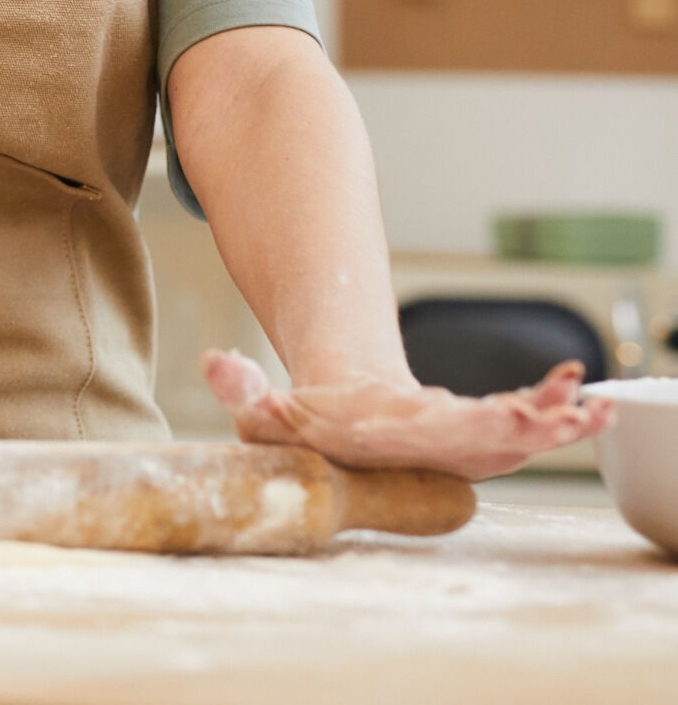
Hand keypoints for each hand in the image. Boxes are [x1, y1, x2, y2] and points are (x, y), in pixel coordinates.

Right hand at [202, 348, 612, 479]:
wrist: (341, 439)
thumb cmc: (309, 430)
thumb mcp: (265, 416)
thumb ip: (242, 392)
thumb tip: (217, 361)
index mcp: (389, 439)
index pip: (432, 436)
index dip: (470, 429)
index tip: (504, 419)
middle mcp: (435, 447)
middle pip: (488, 442)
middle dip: (528, 429)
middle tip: (565, 417)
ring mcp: (464, 442)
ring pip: (517, 437)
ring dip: (557, 423)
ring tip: (591, 407)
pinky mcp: (482, 428)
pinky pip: (524, 421)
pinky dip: (554, 409)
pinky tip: (580, 392)